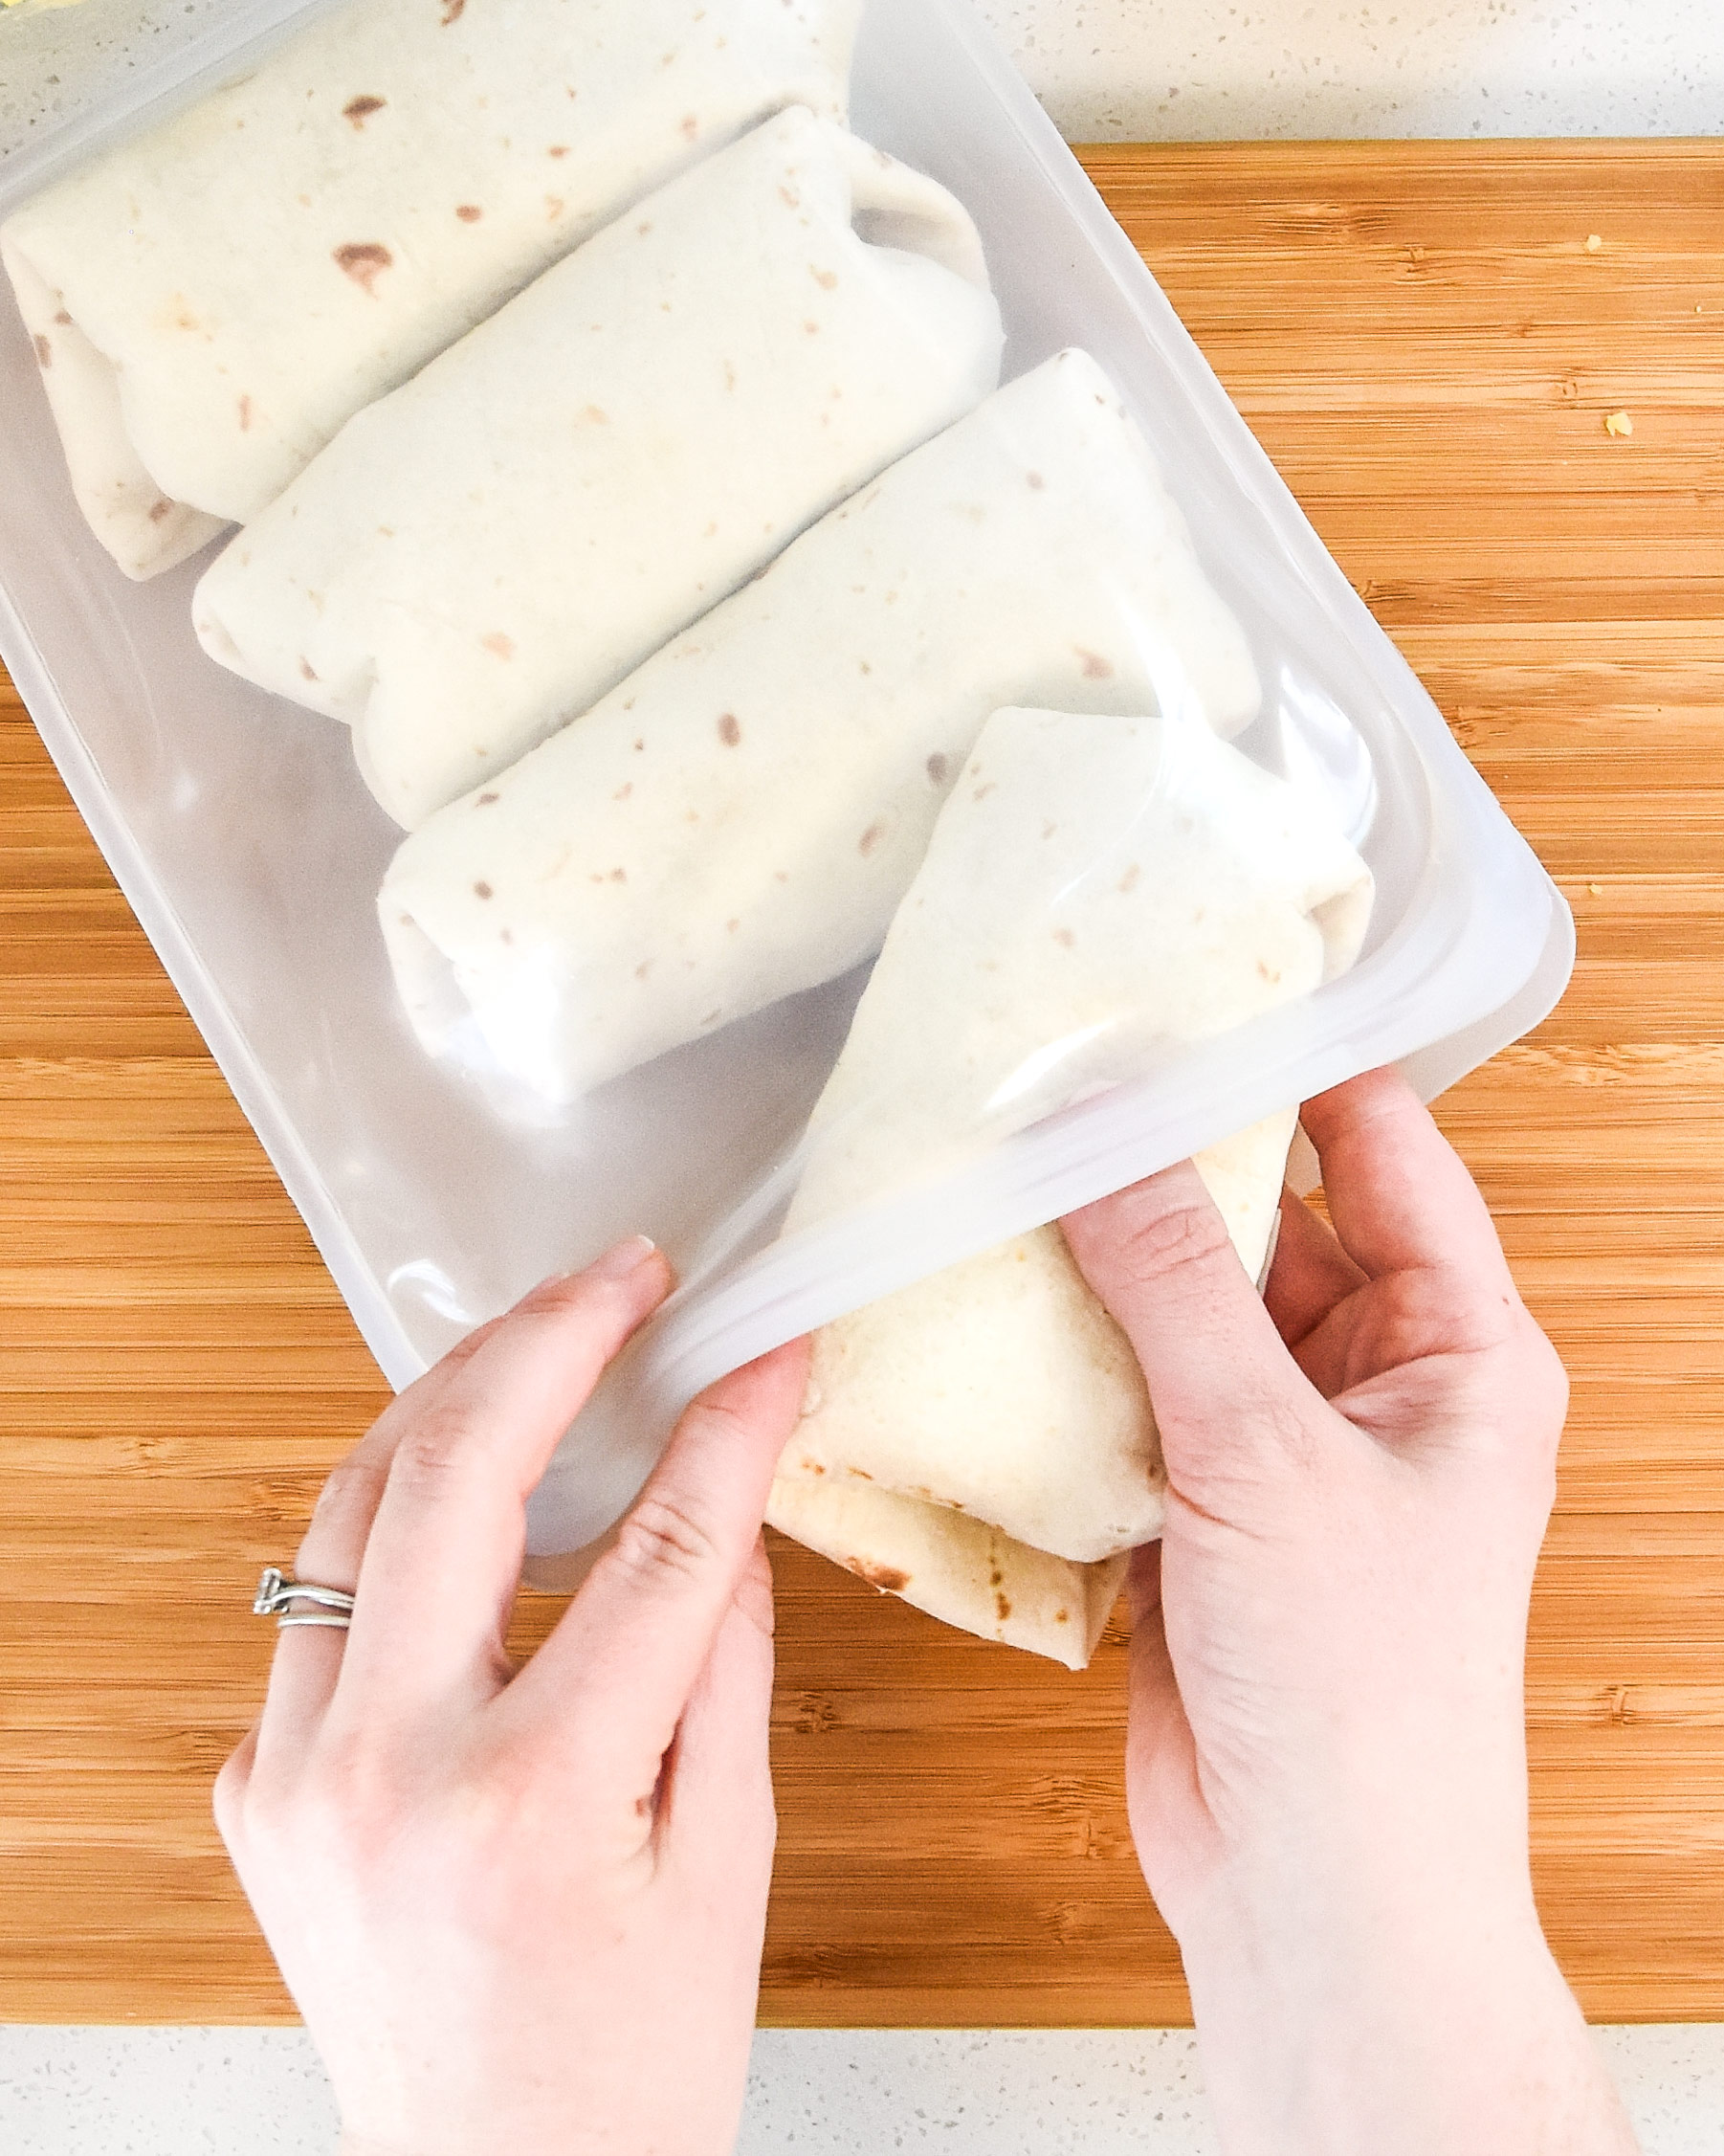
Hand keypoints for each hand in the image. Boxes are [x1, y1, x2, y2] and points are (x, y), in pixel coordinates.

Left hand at [216, 1237, 808, 2155]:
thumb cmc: (632, 2062)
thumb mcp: (727, 1861)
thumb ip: (724, 1660)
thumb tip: (726, 1502)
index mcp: (531, 1800)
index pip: (653, 1551)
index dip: (724, 1431)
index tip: (764, 1353)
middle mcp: (386, 1771)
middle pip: (456, 1480)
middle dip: (546, 1344)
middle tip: (622, 1277)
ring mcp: (297, 1777)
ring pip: (348, 1513)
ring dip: (446, 1403)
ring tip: (537, 1340)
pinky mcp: (261, 1786)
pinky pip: (316, 1604)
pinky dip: (392, 1526)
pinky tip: (467, 1493)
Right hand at [1062, 1068, 1636, 2155]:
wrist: (1315, 1895)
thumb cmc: (1362, 1689)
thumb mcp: (1267, 1453)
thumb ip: (1177, 1280)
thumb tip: (1097, 1126)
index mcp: (1457, 1348)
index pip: (1384, 1151)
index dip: (1293, 1066)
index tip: (1185, 992)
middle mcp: (1376, 1383)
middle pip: (1266, 1221)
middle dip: (1166, 1165)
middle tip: (1049, 1081)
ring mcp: (1280, 1447)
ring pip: (1184, 1308)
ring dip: (1101, 1264)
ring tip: (996, 1176)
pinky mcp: (1197, 1509)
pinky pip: (1129, 1392)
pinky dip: (1066, 1357)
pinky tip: (986, 1306)